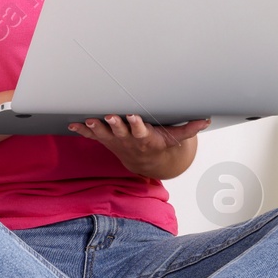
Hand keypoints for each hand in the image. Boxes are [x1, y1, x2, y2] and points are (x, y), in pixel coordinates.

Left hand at [67, 114, 211, 177]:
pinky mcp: (106, 139)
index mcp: (144, 137)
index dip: (136, 124)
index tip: (132, 115)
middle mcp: (128, 140)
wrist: (145, 162)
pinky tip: (71, 125)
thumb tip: (207, 120)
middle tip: (110, 116)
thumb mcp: (175, 138)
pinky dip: (81, 131)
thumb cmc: (159, 144)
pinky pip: (92, 136)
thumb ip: (189, 129)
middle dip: (114, 123)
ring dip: (95, 127)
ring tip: (88, 120)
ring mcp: (115, 140)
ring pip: (103, 133)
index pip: (140, 130)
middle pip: (120, 131)